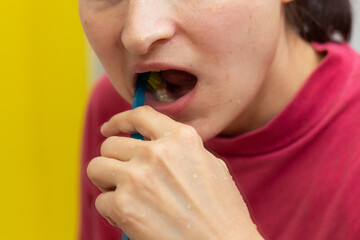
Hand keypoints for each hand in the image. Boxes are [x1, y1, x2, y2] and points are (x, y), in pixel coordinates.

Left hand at [87, 106, 262, 239]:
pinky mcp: (124, 206)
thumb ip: (180, 149)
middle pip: (111, 144)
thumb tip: (152, 144)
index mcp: (181, 139)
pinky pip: (101, 200)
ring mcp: (138, 177)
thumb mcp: (210, 165)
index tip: (110, 127)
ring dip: (106, 181)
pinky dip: (111, 210)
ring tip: (125, 194)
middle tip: (124, 176)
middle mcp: (157, 152)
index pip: (140, 115)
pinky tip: (132, 217)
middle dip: (115, 160)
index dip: (120, 120)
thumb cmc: (221, 211)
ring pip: (97, 167)